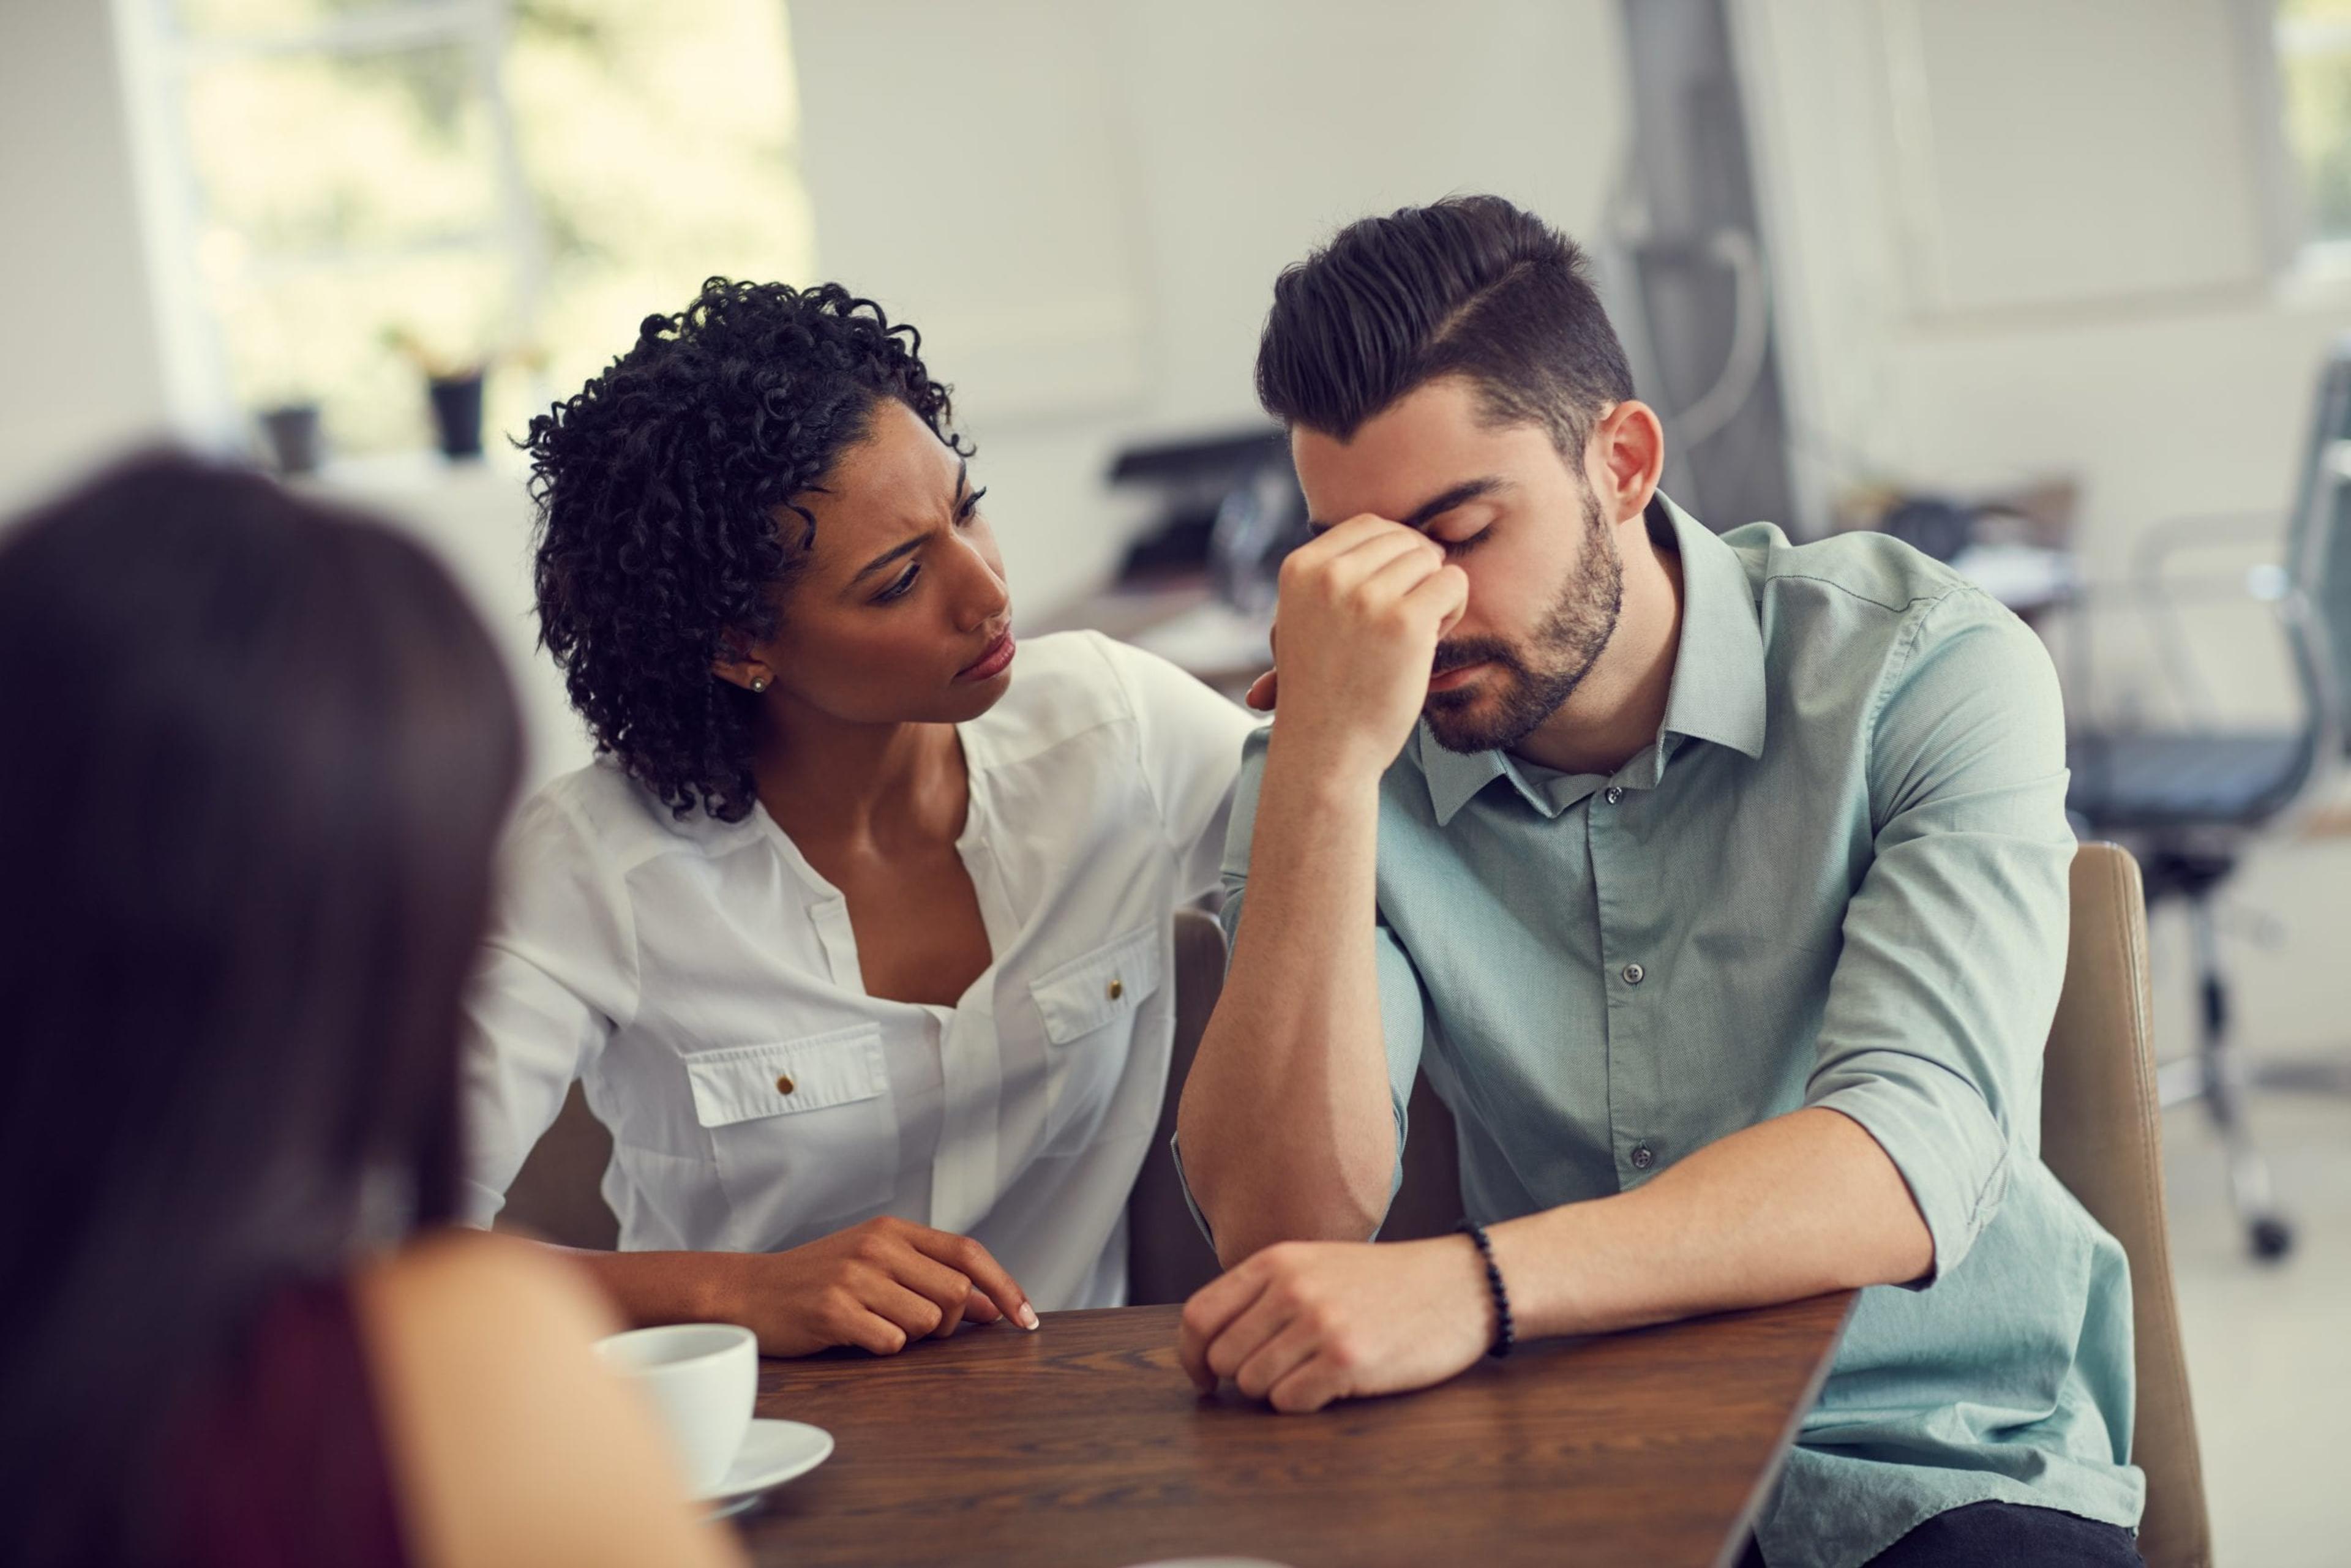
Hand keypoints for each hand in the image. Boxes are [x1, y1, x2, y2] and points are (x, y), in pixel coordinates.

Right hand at [706, 1216, 1037, 1356]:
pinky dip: (881, 1348)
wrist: (747, 1290)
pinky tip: (855, 1336)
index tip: (1027, 1320)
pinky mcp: (833, 1310)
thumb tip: (993, 1307)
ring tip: (876, 1325)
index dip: (1005, 1287)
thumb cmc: (817, 1280)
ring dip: (911, 1336)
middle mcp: (878, 1247)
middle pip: (956, 1292)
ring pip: (926, 1322)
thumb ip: (931, 1277)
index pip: (969, 1253)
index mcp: (893, 1230)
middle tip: (918, 1328)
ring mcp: (855, 1277)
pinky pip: (890, 1342)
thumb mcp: (876, 1265)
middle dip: (950, 1322)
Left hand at [1176, 1236, 1493, 1412]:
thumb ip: (1265, 1292)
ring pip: (1253, 1385)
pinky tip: (1334, 1384)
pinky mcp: (1345, 1360)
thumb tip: (1211, 1344)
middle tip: (1281, 1374)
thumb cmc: (1387, 1283)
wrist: (1460, 1286)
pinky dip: (1304, 1404)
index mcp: (1276, 1261)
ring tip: (1315, 1372)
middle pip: (1223, 1357)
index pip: (1198, 1315)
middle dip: (1242, 1377)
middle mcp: (1290, 1288)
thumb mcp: (1316, 1265)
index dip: (1190, 1356)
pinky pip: (1290, 1402)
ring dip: (1277, 1391)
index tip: (1203, 1378)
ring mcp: (1318, 1323)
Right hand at [1252, 516, 1467, 773]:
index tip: (1394, 591)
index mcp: (1300, 567)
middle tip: (1403, 621)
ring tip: (1415, 636)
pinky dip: (1453, 609)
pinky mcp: (1405, 622)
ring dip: (1433, 593)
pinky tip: (1432, 641)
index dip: (1394, 552)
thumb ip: (1331, 577)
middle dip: (1414, 574)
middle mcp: (1330, 574)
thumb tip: (1388, 534)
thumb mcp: (1302, 619)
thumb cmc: (1321, 690)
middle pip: (1403, 539)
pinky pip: (1453, 583)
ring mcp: (1367, 596)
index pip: (1369, 525)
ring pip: (1430, 559)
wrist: (1323, 749)